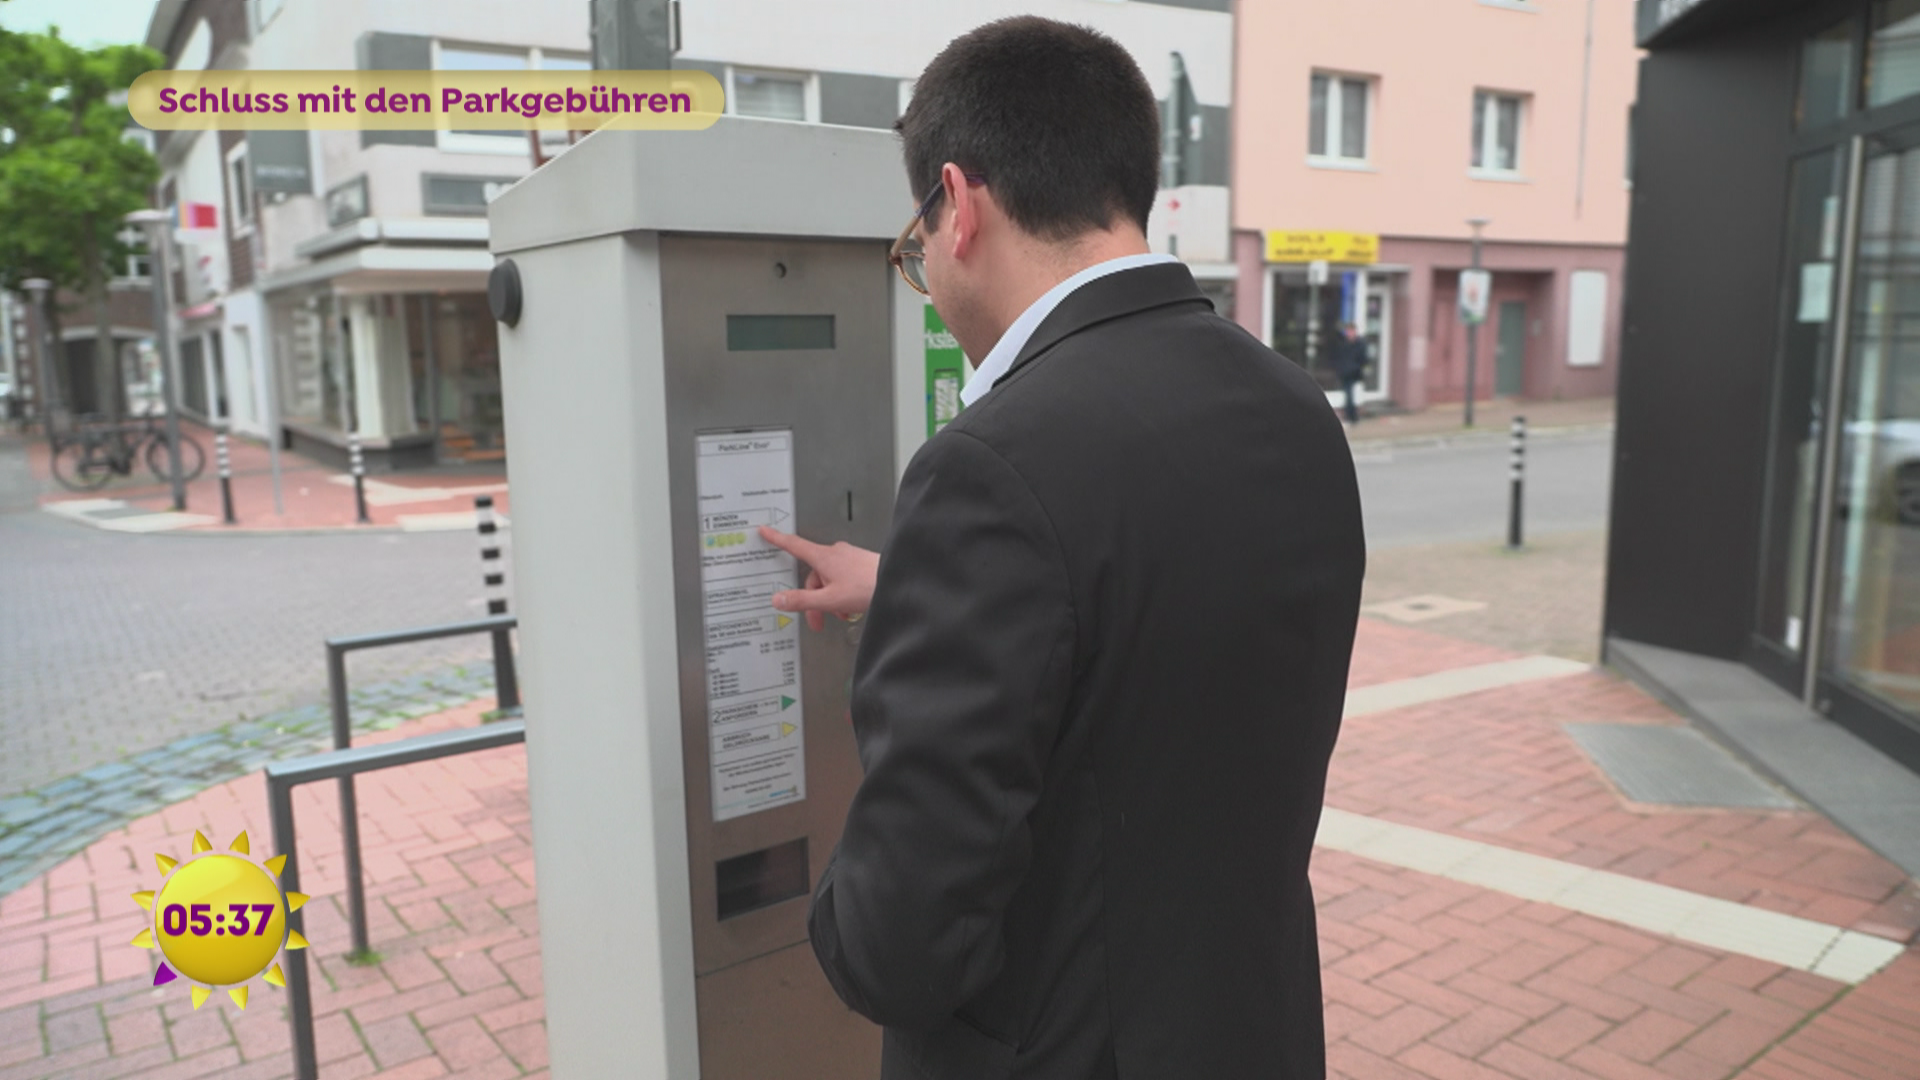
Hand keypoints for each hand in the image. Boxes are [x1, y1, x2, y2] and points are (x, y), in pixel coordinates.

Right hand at [759, 526, 879, 630]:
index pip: (793, 545)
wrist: (896, 582)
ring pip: (828, 580)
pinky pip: (843, 579)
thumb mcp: (829, 599)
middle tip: (817, 620)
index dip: (777, 539)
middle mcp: (835, 553)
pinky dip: (842, 594)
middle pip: (813, 576)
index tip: (765, 531)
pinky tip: (850, 607)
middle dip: (813, 600)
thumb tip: (779, 599)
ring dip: (830, 600)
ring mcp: (848, 558)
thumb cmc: (867, 586)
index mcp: (823, 557)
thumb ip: (802, 601)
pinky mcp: (860, 564)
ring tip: (841, 614)